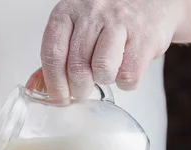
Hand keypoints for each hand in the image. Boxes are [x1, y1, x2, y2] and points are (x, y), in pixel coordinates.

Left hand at [41, 0, 184, 98]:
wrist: (155, 0)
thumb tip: (36, 87)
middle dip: (78, 89)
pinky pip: (128, 75)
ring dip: (103, 81)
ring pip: (102, 70)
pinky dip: (126, 82)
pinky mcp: (145, 36)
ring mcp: (120, 21)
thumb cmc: (111, 18)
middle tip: (83, 93)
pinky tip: (126, 68)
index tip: (59, 98)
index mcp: (69, 10)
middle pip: (76, 66)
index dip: (54, 83)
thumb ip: (59, 55)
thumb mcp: (79, 26)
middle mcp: (92, 12)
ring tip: (107, 73)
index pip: (53, 54)